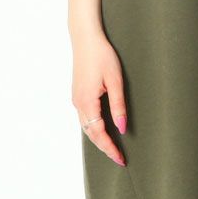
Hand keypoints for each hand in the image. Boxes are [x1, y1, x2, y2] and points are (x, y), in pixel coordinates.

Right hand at [71, 28, 126, 165]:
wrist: (85, 39)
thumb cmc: (102, 56)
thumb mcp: (115, 81)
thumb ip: (118, 106)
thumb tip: (121, 128)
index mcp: (87, 102)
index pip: (98, 133)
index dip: (109, 148)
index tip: (120, 159)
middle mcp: (78, 104)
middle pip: (90, 134)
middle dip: (104, 147)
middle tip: (119, 158)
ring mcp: (76, 99)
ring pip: (86, 127)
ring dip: (98, 139)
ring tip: (112, 148)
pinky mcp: (78, 94)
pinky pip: (85, 118)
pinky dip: (93, 128)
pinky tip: (102, 130)